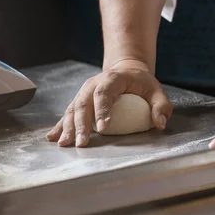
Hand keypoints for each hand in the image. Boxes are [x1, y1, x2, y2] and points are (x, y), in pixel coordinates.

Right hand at [46, 60, 172, 146]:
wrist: (126, 70)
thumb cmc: (141, 83)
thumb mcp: (156, 90)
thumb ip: (161, 106)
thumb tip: (160, 123)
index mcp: (112, 79)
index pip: (104, 94)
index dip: (102, 110)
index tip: (103, 128)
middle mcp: (93, 84)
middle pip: (84, 104)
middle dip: (81, 125)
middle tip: (81, 143)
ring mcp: (84, 92)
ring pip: (73, 110)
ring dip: (68, 127)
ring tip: (65, 143)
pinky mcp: (79, 101)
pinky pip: (68, 114)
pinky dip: (60, 126)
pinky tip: (53, 137)